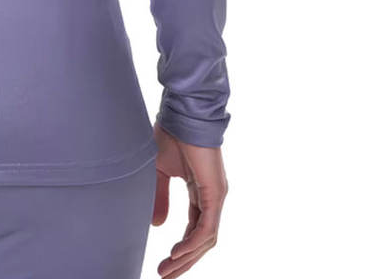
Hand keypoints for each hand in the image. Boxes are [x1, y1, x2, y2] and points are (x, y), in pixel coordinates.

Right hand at [151, 122, 227, 277]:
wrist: (181, 112)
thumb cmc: (171, 134)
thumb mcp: (159, 171)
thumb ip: (160, 198)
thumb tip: (158, 226)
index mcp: (200, 191)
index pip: (194, 229)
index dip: (180, 248)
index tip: (163, 263)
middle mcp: (212, 198)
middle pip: (201, 240)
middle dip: (184, 261)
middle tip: (165, 276)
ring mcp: (216, 196)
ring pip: (205, 239)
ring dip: (187, 257)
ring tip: (167, 270)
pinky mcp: (215, 192)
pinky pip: (206, 227)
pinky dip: (192, 243)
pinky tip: (178, 253)